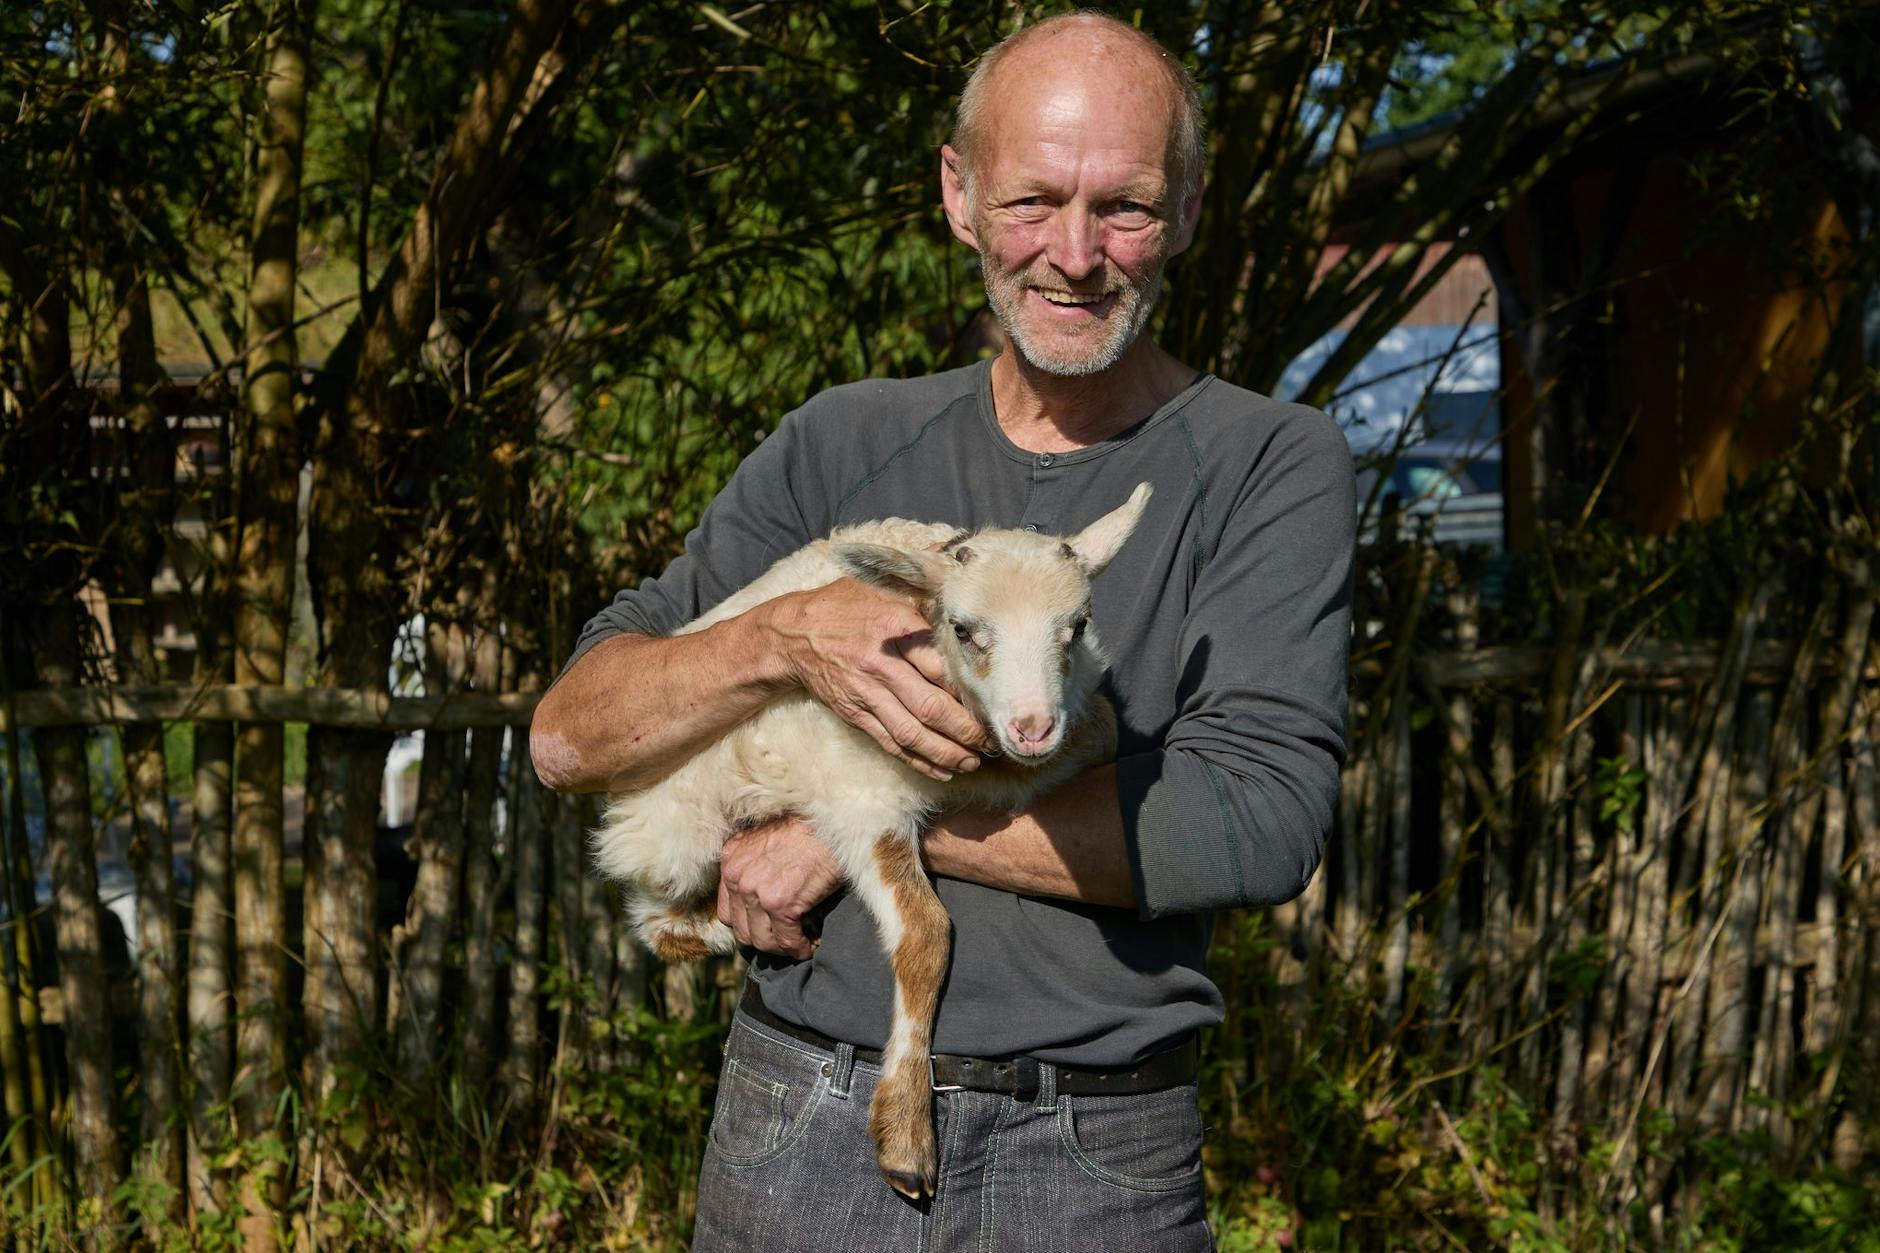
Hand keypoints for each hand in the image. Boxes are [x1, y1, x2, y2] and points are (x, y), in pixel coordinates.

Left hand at [717, 816, 843, 958]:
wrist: (834, 823)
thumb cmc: (808, 828)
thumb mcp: (768, 839)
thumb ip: (754, 865)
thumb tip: (759, 897)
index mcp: (730, 859)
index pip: (727, 910)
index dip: (748, 922)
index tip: (766, 926)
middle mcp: (737, 876)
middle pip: (741, 929)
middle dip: (764, 938)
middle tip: (784, 938)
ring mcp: (756, 892)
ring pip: (762, 940)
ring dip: (781, 947)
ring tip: (798, 943)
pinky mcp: (780, 905)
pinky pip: (787, 940)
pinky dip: (798, 948)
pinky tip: (809, 945)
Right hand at [764, 579, 986, 780]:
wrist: (793, 635)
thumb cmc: (846, 605)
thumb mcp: (882, 585)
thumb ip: (923, 585)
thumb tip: (963, 566)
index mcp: (894, 628)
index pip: (939, 664)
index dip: (968, 688)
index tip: (992, 698)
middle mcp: (881, 665)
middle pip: (929, 706)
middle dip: (965, 730)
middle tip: (991, 741)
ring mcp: (866, 694)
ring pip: (911, 733)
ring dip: (946, 752)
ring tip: (972, 762)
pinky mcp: (856, 714)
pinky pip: (890, 743)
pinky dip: (918, 760)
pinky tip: (942, 769)